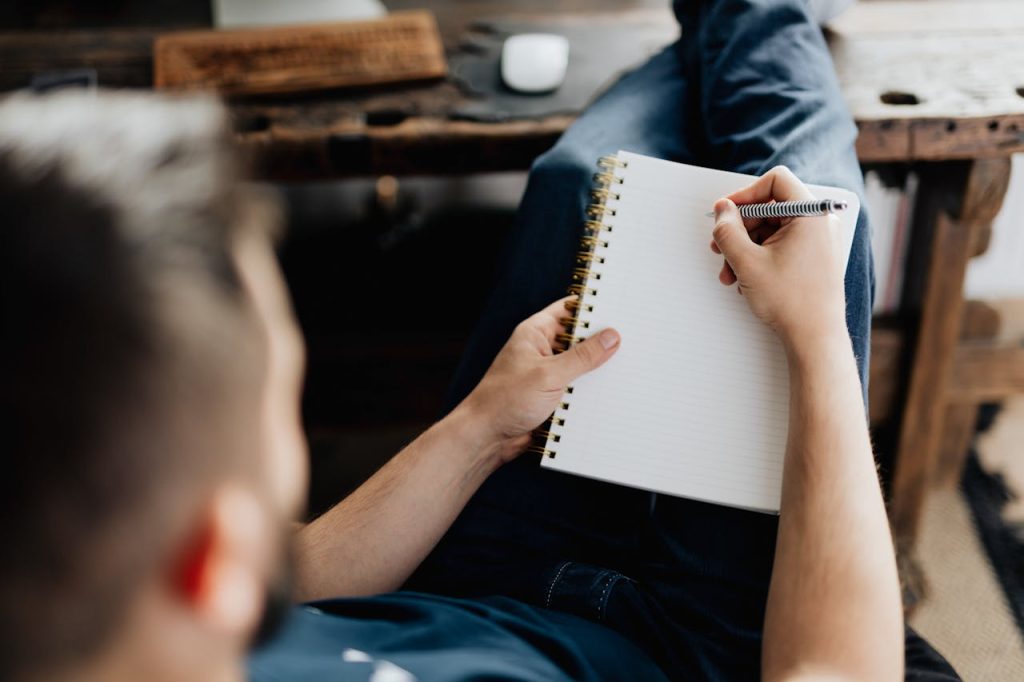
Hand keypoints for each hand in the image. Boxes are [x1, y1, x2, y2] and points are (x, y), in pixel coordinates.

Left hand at [461, 297, 620, 462]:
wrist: (487, 437)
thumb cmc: (506, 400)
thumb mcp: (550, 374)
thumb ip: (582, 356)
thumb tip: (610, 337)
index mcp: (535, 333)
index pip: (569, 310)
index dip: (593, 307)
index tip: (621, 308)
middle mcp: (541, 350)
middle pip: (578, 338)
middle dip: (601, 341)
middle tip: (632, 340)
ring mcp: (546, 373)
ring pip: (580, 365)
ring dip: (597, 370)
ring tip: (627, 368)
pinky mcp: (551, 395)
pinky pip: (577, 388)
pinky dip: (590, 390)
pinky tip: (610, 393)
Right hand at [710, 166, 846, 348]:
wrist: (815, 338)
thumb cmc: (792, 302)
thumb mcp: (746, 261)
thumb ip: (728, 230)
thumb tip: (722, 210)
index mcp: (811, 214)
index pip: (776, 181)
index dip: (745, 193)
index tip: (725, 212)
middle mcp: (819, 223)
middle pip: (770, 207)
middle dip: (740, 228)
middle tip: (720, 247)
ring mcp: (818, 241)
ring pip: (771, 229)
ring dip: (745, 247)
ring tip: (730, 272)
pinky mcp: (813, 257)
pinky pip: (781, 245)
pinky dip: (759, 257)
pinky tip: (745, 279)